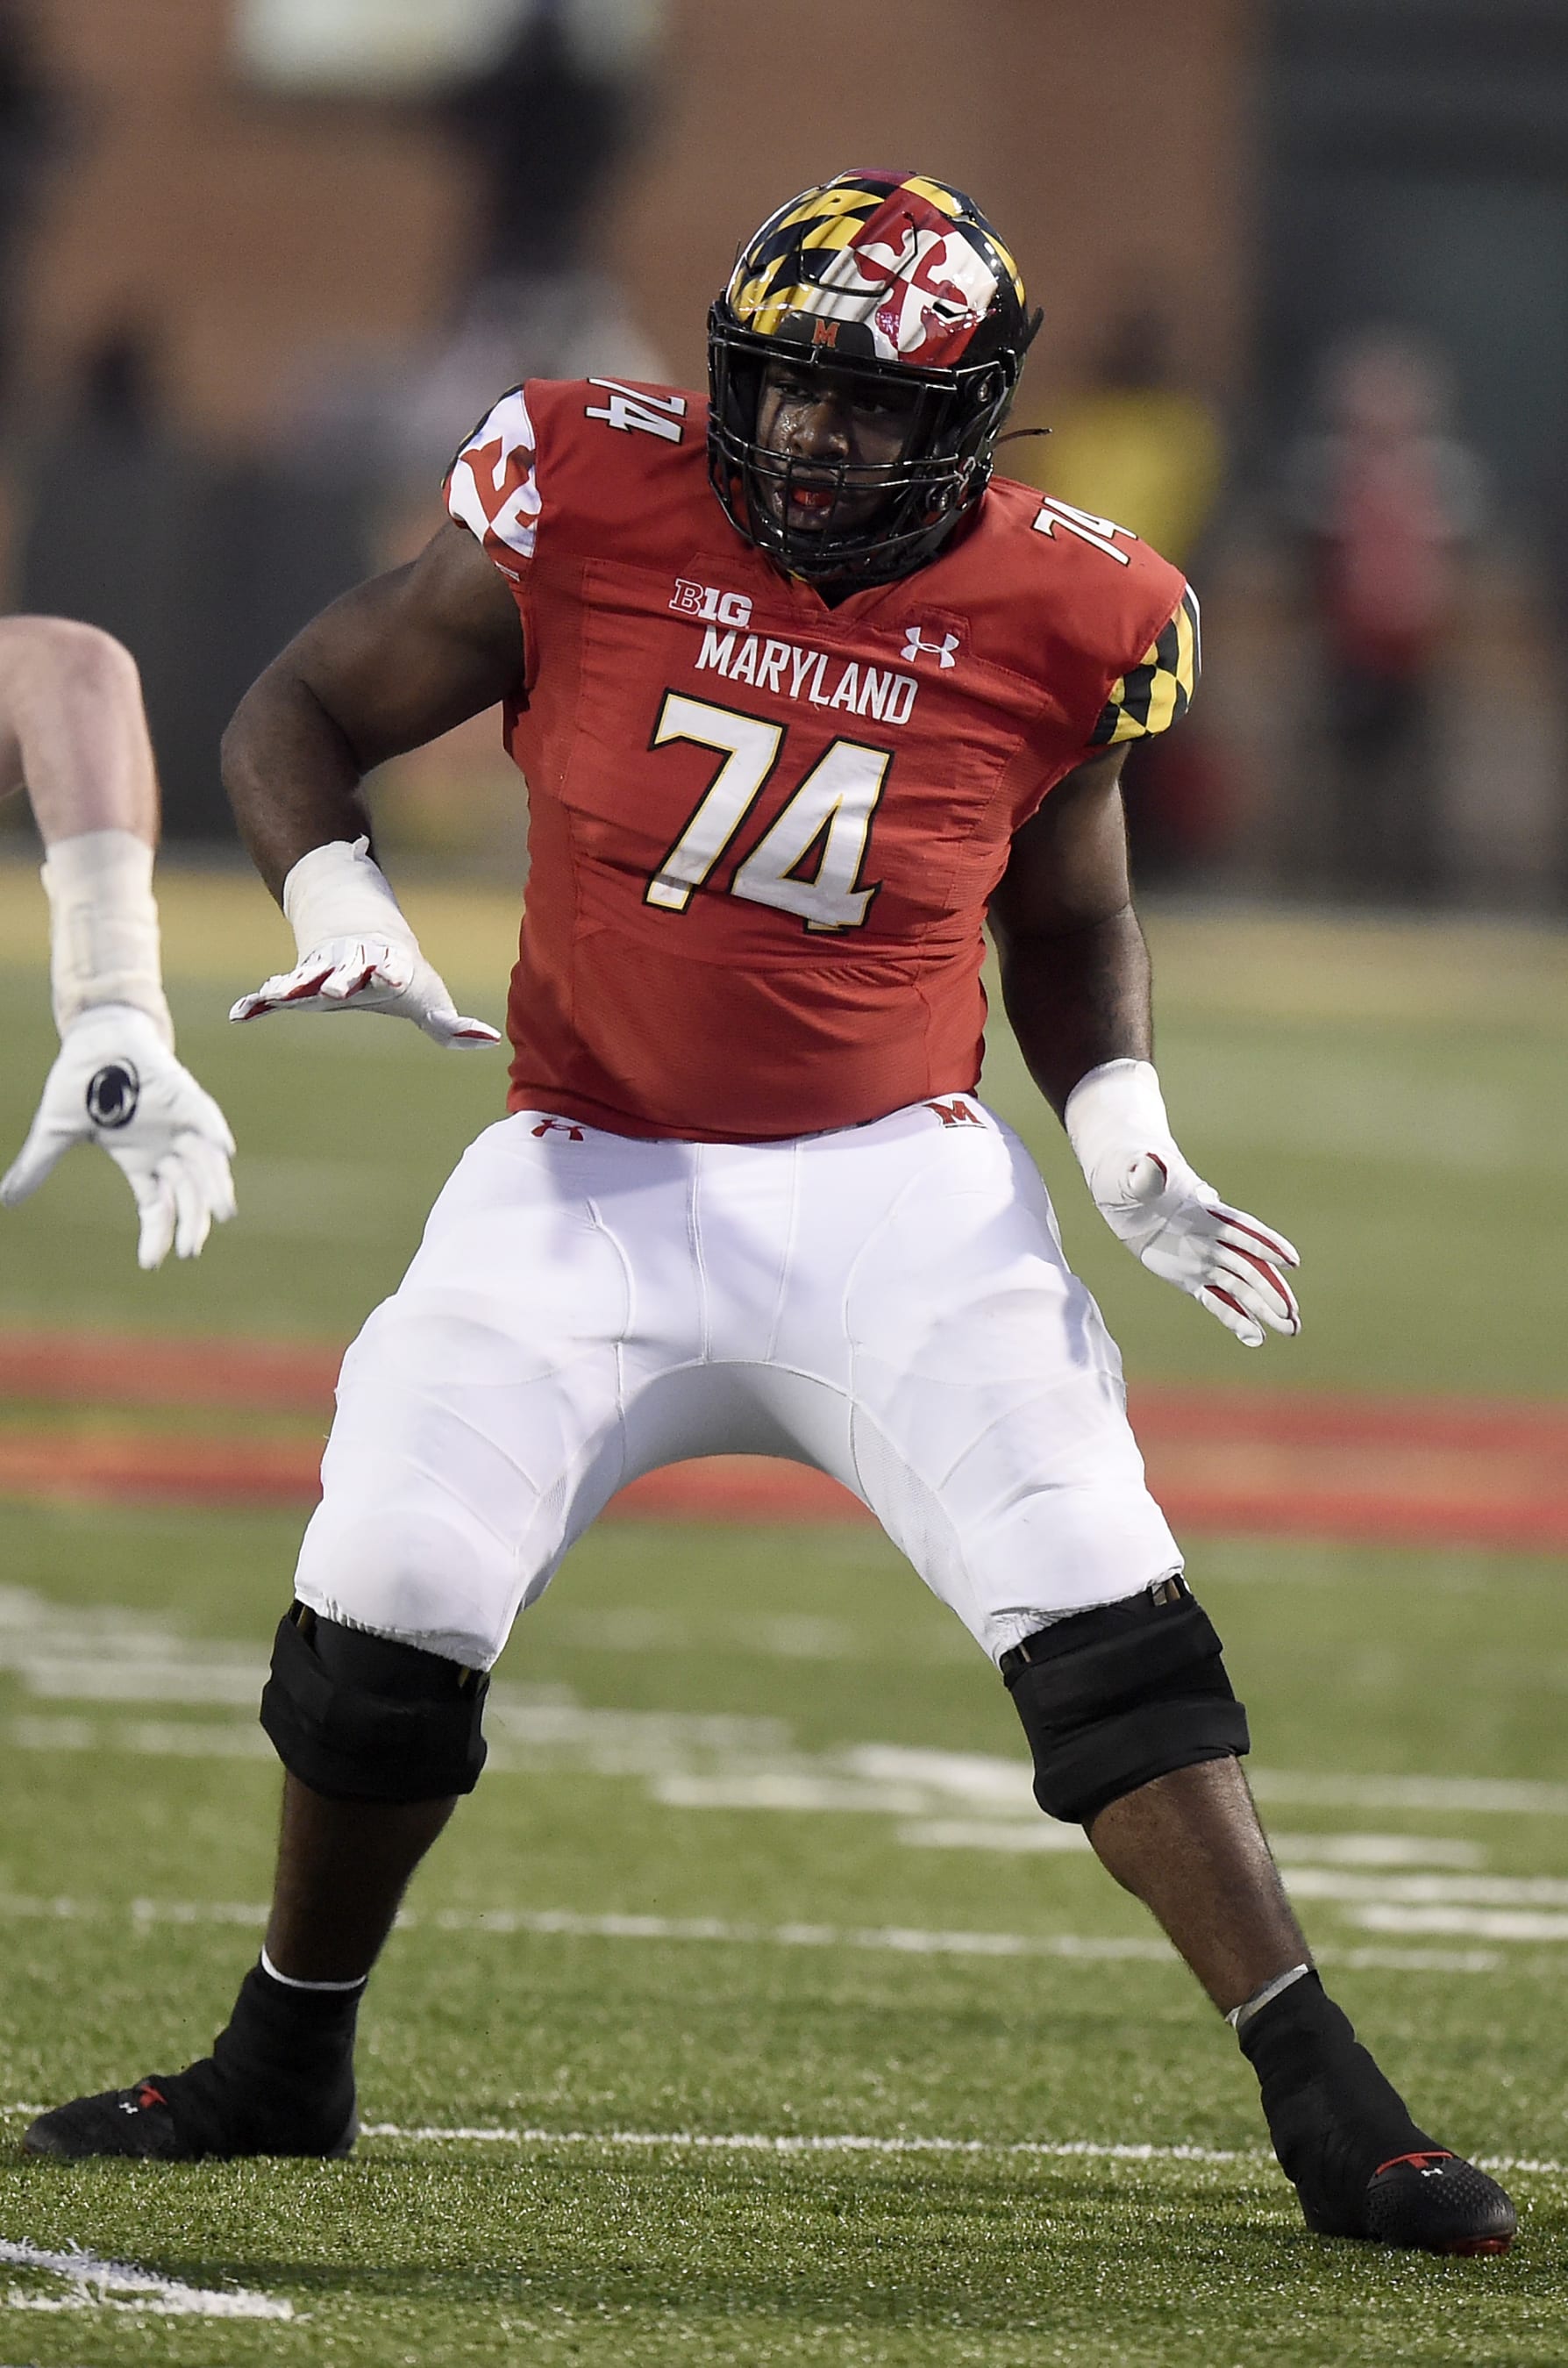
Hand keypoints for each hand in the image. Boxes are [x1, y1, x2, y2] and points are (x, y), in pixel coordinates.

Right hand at [1, 1004, 236, 1269]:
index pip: (156, 1207)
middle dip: (192, 1223)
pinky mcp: (185, 1096)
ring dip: (215, 1188)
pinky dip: (216, 1132)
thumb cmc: (81, 1082)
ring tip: (223, 1214)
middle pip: (187, 1194)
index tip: (150, 1264)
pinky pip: (206, 1117)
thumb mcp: (56, 1130)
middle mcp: (167, 1149)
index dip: (156, 1234)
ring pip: (205, 1164)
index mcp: (141, 1162)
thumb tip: (6, 1200)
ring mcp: (180, 1124)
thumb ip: (37, 1166)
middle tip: (190, 1251)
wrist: (94, 1036)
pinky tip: (225, 1151)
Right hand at [229, 936, 501, 1049]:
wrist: (359, 931)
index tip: (395, 976)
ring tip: (280, 994)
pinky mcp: (297, 982)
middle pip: (345, 971)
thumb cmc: (401, 974)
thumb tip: (491, 1042)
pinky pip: (274, 993)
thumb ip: (454, 1027)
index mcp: (386, 968)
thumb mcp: (429, 1000)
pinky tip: (240, 1014)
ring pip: (306, 976)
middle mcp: (350, 966)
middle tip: (338, 987)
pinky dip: (258, 1002)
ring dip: (295, 986)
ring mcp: (319, 970)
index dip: (392, 973)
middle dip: (343, 978)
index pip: (390, 970)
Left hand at [1063, 1060, 1298, 1347]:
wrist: (1128, 1191)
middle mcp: (1213, 1239)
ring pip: (1242, 1287)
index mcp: (1206, 1213)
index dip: (1266, 1245)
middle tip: (1293, 1315)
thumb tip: (1153, 1163)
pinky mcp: (1192, 1278)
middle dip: (1272, 1290)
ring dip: (1265, 1308)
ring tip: (1291, 1331)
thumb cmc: (1131, 1176)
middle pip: (1250, 1266)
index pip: (1242, 1230)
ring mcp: (1206, 1260)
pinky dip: (1236, 1318)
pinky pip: (1217, 1300)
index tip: (1291, 1261)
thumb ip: (1147, 1175)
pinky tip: (1257, 1338)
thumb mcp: (1135, 1174)